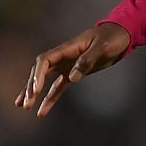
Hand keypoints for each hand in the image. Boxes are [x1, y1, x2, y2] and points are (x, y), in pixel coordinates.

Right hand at [15, 22, 131, 116]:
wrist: (121, 35)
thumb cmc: (112, 38)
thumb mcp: (102, 47)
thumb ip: (87, 61)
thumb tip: (72, 78)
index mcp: (66, 49)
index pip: (44, 61)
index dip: (38, 75)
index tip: (36, 90)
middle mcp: (62, 57)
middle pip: (40, 72)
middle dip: (31, 87)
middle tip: (26, 103)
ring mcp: (66, 66)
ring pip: (45, 81)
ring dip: (34, 93)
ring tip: (23, 107)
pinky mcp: (73, 73)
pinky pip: (57, 87)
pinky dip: (50, 98)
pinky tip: (42, 111)